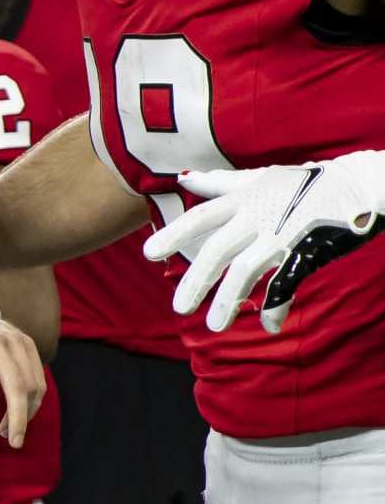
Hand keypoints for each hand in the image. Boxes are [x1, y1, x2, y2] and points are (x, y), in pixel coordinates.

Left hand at [0, 306, 44, 448]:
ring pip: (31, 383)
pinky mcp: (24, 340)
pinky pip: (37, 374)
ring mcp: (12, 338)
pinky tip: (21, 411)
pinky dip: (34, 398)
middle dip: (18, 420)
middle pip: (16, 386)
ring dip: (26, 412)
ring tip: (10, 429)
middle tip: (13, 443)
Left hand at [143, 156, 384, 333]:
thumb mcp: (256, 178)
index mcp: (242, 199)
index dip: (175, 234)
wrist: (355, 185)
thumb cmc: (301, 183)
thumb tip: (183, 178)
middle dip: (196, 280)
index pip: (201, 218)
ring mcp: (281, 235)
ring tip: (214, 325)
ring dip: (228, 300)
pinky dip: (276, 305)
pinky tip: (268, 324)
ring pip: (247, 271)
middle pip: (218, 250)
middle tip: (179, 308)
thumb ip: (218, 183)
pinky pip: (286, 284)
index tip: (149, 253)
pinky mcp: (305, 251)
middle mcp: (257, 216)